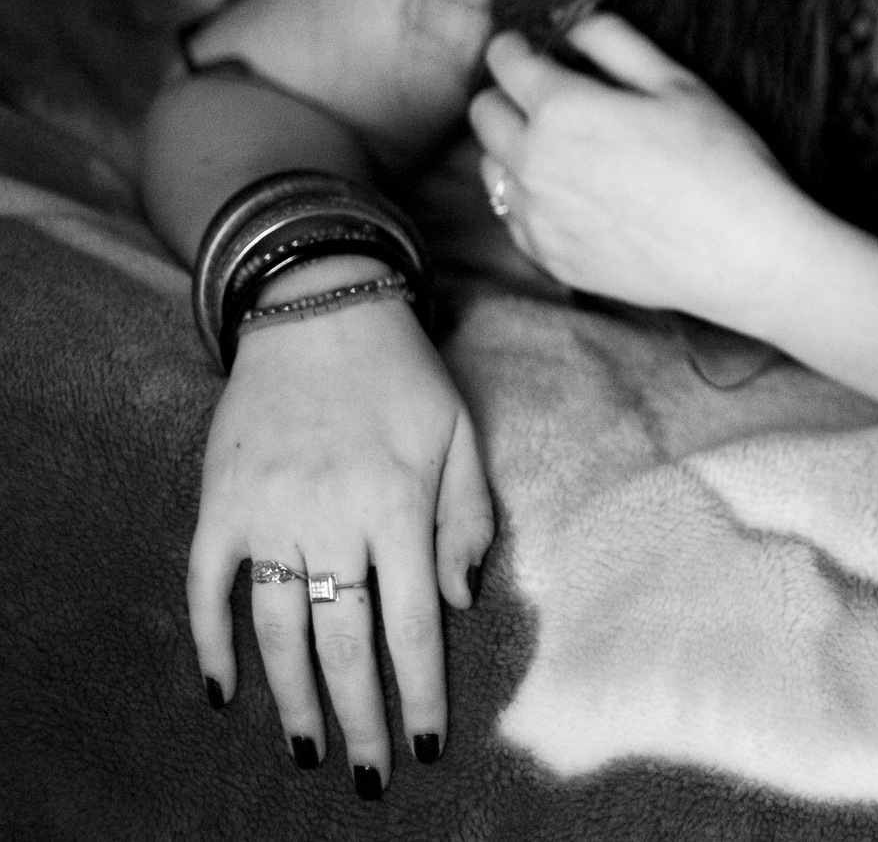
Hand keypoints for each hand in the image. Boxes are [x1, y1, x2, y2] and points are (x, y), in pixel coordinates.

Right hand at [190, 269, 491, 795]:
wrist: (317, 308)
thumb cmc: (403, 374)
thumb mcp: (459, 433)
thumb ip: (465, 519)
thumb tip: (455, 603)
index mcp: (398, 505)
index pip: (411, 625)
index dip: (417, 693)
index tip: (423, 744)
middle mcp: (331, 518)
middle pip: (343, 642)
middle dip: (357, 717)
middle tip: (364, 775)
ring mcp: (267, 513)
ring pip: (276, 628)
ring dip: (290, 698)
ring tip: (307, 749)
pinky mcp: (219, 503)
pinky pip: (207, 588)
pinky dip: (211, 641)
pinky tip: (225, 690)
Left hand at [467, 15, 802, 325]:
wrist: (741, 252)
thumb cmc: (720, 159)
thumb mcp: (677, 82)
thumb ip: (615, 41)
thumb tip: (572, 23)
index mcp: (562, 108)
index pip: (505, 62)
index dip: (513, 46)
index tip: (525, 46)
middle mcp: (533, 161)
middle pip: (484, 113)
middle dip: (506, 95)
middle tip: (544, 97)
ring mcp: (537, 215)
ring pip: (490, 167)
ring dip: (513, 149)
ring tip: (560, 150)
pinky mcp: (550, 257)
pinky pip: (513, 218)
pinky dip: (531, 199)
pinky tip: (572, 197)